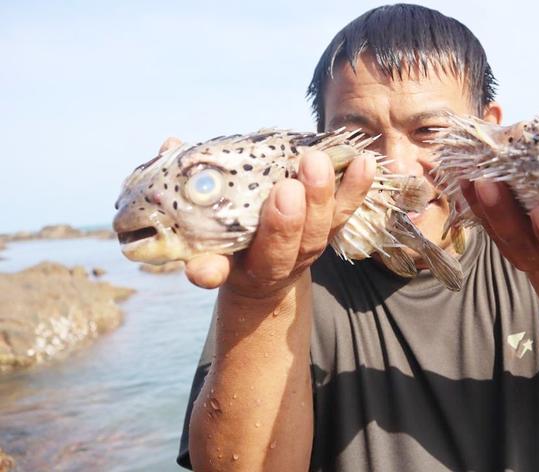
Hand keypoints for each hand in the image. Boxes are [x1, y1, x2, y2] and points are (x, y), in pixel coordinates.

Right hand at [157, 137, 375, 298]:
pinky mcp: (328, 231)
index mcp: (233, 268)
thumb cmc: (227, 241)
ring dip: (324, 196)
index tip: (205, 265)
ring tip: (324, 162)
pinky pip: (345, 212)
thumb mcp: (198, 225)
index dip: (211, 270)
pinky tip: (365, 163)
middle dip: (288, 220)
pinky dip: (356, 189)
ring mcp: (306, 249)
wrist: (265, 274)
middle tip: (289, 186)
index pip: (219, 272)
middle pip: (285, 246)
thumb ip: (184, 189)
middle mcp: (274, 264)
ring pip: (320, 228)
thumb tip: (166, 146)